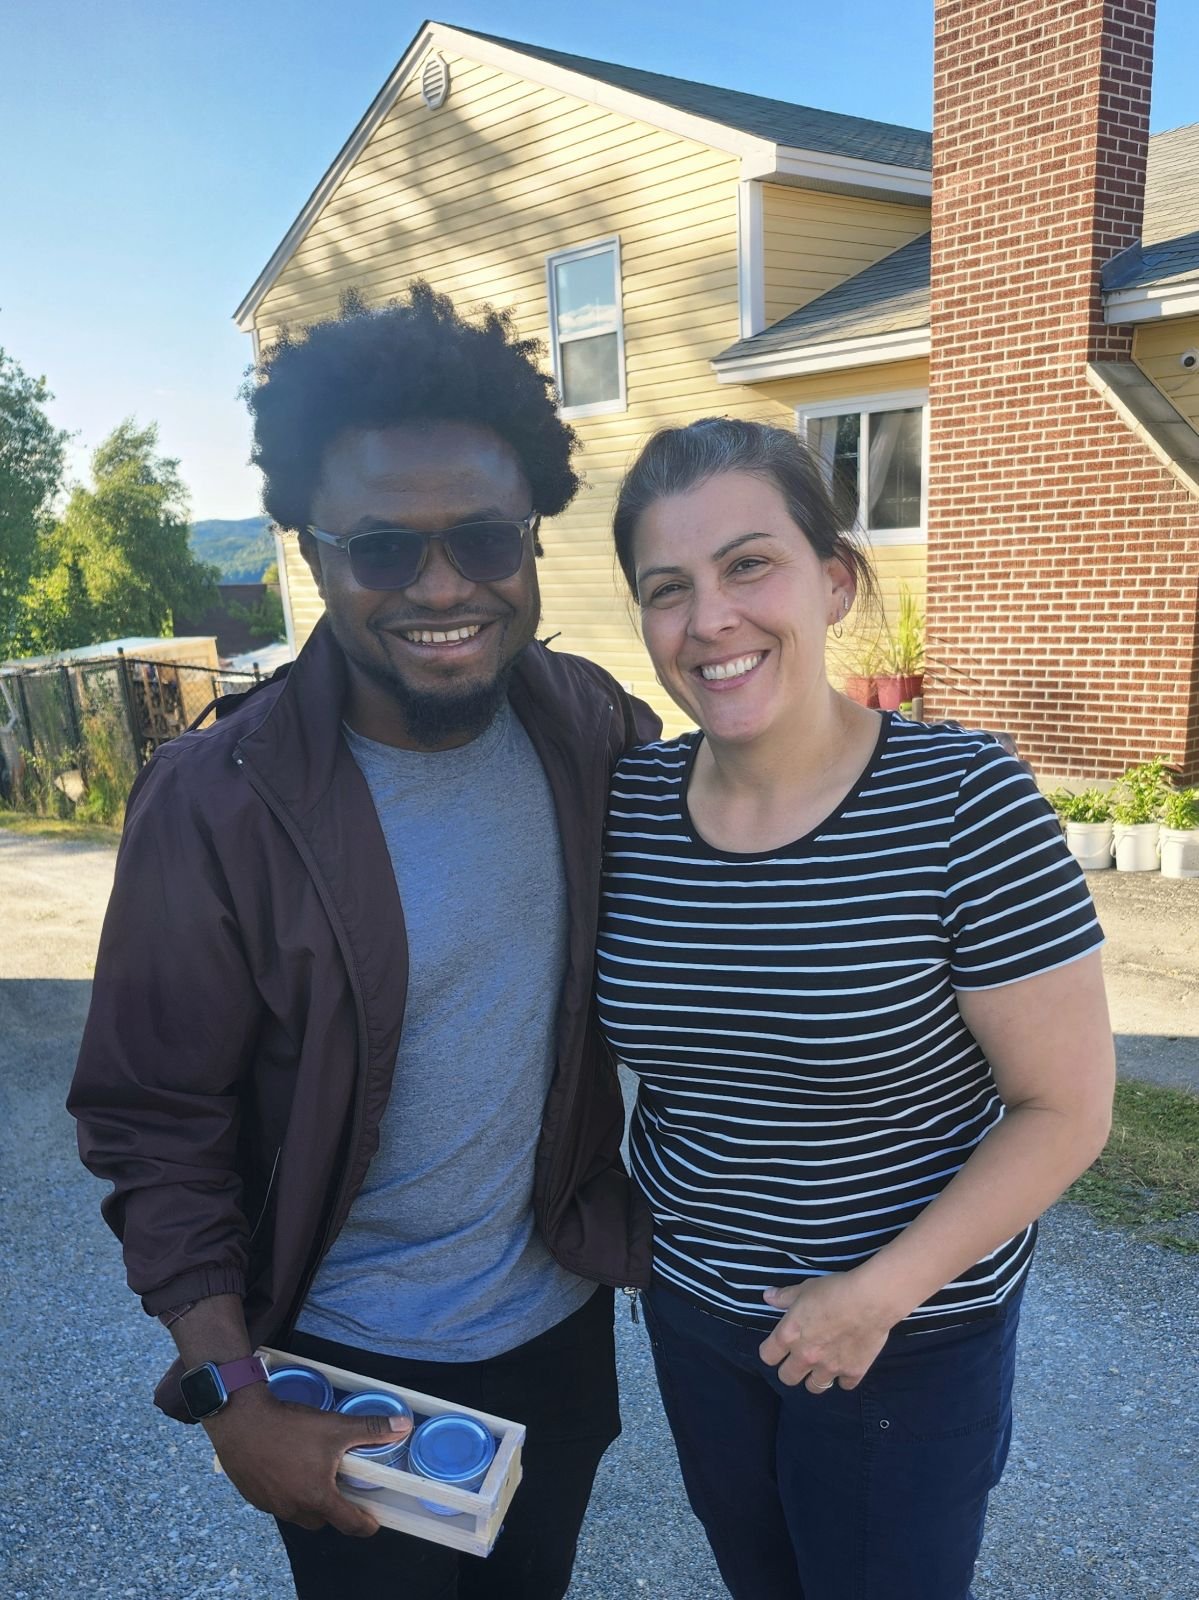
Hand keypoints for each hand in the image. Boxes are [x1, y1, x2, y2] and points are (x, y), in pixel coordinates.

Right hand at [203, 1384, 411, 1533]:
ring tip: (315, 1477)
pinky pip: (278, 1503)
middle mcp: (294, 1508)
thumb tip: (403, 1426)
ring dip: (309, 1502)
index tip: (373, 1523)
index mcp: (317, 1497)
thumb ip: (371, 1429)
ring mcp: (271, 1505)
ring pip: (298, 1513)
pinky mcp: (254, 1497)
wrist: (242, 1421)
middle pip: (323, 1520)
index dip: (365, 1525)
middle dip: (335, 1510)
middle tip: (342, 1490)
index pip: (349, 1524)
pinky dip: (287, 1493)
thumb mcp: (335, 1426)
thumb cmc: (290, 1427)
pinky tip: (288, 1471)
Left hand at [758, 1274, 895, 1392]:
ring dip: (815, 1378)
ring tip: (822, 1366)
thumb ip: (784, 1296)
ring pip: (814, 1388)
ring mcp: (830, 1368)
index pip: (767, 1356)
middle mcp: (806, 1357)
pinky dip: (844, 1377)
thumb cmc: (834, 1290)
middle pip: (787, 1378)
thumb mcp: (805, 1288)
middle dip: (791, 1370)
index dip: (771, 1351)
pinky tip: (846, 1364)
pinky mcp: (853, 1373)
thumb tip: (768, 1297)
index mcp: (789, 1335)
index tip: (778, 1347)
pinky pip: (844, 1385)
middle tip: (800, 1358)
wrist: (870, 1300)